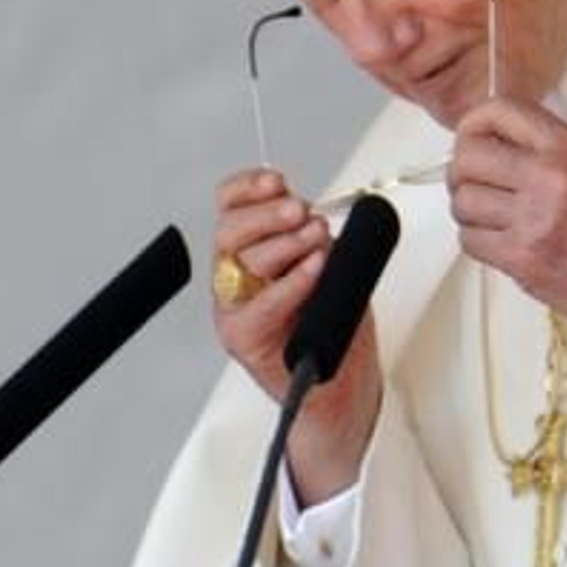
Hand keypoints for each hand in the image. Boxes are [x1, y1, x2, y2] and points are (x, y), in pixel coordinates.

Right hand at [212, 168, 380, 503]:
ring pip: (243, 261)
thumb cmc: (332, 326)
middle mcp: (236, 277)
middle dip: (268, 214)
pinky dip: (289, 285)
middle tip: (301, 211)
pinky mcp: (243, 339)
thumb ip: (320, 240)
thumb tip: (320, 219)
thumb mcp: (334, 267)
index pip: (230, 206)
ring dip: (285, 243)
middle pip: (230, 230)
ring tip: (316, 240)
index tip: (277, 180)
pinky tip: (312, 270)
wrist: (337, 386)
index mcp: (249, 250)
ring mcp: (236, 308)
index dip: (248, 187)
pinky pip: (259, 307)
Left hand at [448, 98, 566, 352]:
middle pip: (468, 155)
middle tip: (470, 180)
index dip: (473, 124)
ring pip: (463, 200)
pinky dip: (475, 239)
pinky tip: (497, 238)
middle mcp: (549, 177)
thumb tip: (491, 137)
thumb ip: (543, 146)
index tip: (470, 137)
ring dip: (467, 208)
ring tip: (488, 214)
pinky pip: (469, 239)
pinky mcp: (520, 257)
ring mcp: (532, 218)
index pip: (499, 112)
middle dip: (461, 169)